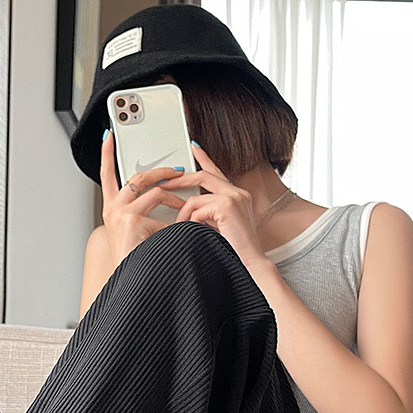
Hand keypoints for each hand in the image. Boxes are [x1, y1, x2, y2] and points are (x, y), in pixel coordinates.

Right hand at [99, 130, 189, 268]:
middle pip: (137, 177)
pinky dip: (176, 212)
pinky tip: (185, 222)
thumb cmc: (142, 262)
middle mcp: (112, 209)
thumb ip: (148, 212)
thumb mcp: (144, 232)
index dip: (107, 154)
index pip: (107, 175)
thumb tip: (173, 196)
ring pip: (152, 189)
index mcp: (113, 211)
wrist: (137, 283)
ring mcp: (119, 213)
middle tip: (179, 170)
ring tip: (188, 202)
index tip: (109, 136)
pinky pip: (160, 205)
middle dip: (160, 171)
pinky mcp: (130, 219)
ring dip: (174, 193)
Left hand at [156, 143, 267, 269]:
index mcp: (237, 196)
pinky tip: (195, 233)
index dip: (204, 158)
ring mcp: (234, 197)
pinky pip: (197, 210)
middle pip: (203, 177)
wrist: (249, 265)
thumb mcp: (218, 228)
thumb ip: (207, 215)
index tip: (194, 148)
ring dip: (183, 216)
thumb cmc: (233, 252)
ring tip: (181, 229)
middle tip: (163, 184)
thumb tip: (187, 210)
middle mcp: (238, 193)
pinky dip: (190, 223)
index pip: (216, 172)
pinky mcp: (227, 205)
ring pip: (196, 199)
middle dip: (180, 181)